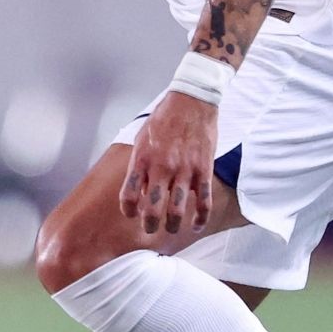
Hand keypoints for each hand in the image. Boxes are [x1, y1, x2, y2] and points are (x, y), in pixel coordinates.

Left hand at [123, 90, 215, 233]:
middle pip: (153, 209)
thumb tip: (142, 191)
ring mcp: (184, 171)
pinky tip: (195, 226)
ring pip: (178, 210)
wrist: (192, 102)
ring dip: (172, 225)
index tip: (131, 214)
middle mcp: (162, 168)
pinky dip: (199, 218)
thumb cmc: (164, 120)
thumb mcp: (142, 139)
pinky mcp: (204, 170)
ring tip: (170, 229)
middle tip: (150, 229)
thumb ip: (140, 165)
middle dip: (150, 225)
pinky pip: (203, 202)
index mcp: (142, 159)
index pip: (129, 195)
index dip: (128, 210)